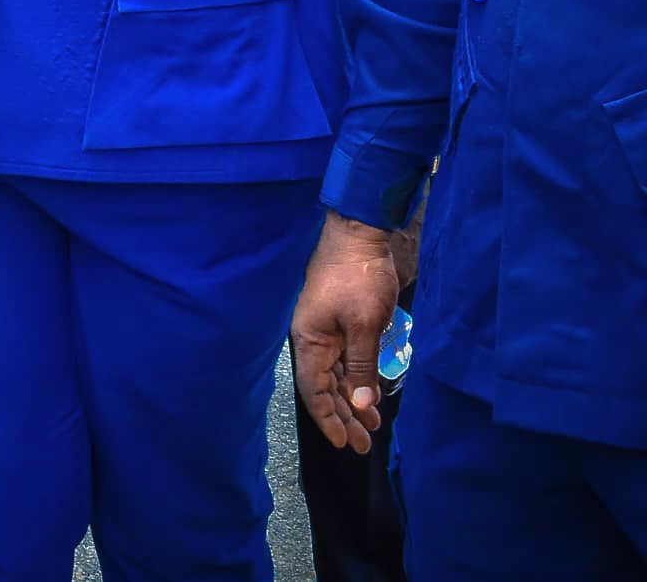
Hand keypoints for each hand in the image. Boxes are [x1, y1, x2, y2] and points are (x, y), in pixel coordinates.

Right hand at [291, 213, 400, 454]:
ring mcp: (325, 331)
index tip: (345, 443)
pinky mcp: (339, 324)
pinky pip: (344, 361)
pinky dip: (357, 380)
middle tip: (364, 444)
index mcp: (309, 340)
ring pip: (335, 376)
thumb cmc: (358, 278)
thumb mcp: (365, 324)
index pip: (314, 389)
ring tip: (371, 426)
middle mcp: (313, 339)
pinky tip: (370, 394)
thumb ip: (361, 365)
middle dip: (343, 416)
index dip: (328, 418)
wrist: (358, 236)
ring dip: (352, 401)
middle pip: (324, 387)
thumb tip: (360, 402)